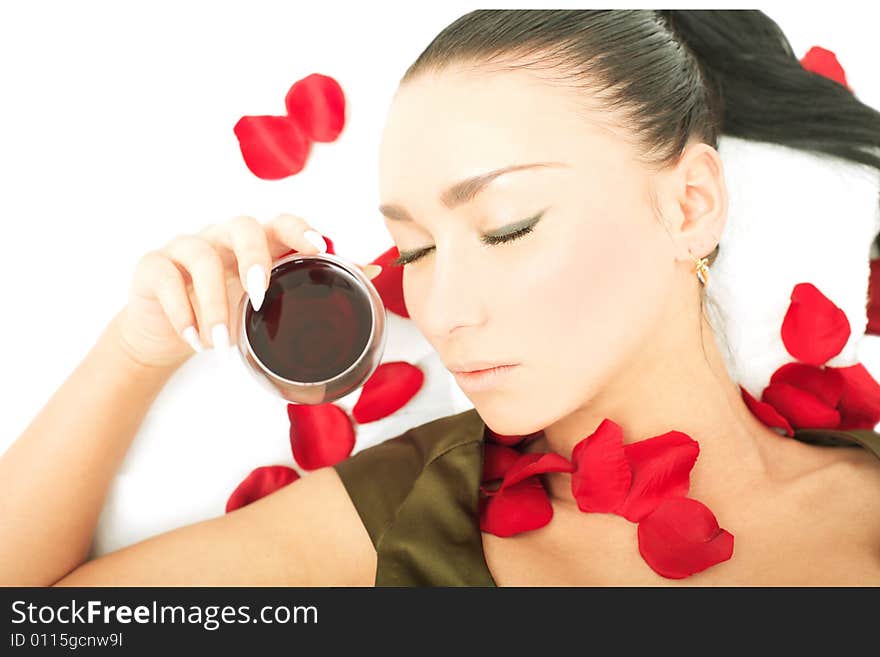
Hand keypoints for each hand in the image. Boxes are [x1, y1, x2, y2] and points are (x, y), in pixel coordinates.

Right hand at [115, 214, 381, 369]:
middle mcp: (222, 237)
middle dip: (254, 258)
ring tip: (222, 343)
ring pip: (200, 256)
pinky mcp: (152, 267)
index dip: (300, 229)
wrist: (166, 333)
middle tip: (260, 297)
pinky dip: (182, 312)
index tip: (319, 247)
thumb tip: (372, 271)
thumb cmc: (227, 308)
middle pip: (242, 225)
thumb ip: (313, 281)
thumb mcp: (270, 299)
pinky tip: (195, 340)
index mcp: (257, 243)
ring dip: (214, 302)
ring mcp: (185, 248)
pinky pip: (165, 278)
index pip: (281, 222)